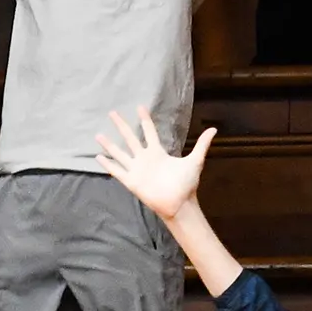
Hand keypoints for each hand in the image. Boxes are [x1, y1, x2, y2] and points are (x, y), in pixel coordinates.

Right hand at [95, 106, 213, 221]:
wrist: (179, 203)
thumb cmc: (187, 184)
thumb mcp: (195, 161)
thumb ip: (202, 145)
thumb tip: (214, 129)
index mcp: (158, 153)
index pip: (148, 131)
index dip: (144, 119)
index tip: (139, 107)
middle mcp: (145, 159)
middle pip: (130, 138)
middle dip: (121, 125)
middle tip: (112, 113)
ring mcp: (136, 169)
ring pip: (119, 153)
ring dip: (109, 145)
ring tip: (97, 135)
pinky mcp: (131, 181)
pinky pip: (116, 170)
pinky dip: (107, 164)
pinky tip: (97, 157)